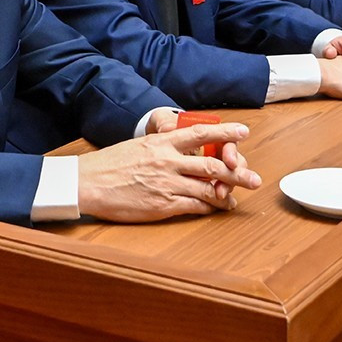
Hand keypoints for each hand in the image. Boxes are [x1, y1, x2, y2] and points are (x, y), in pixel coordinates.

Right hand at [77, 123, 259, 221]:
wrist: (87, 183)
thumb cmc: (109, 164)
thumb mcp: (138, 146)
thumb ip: (163, 148)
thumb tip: (184, 151)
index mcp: (161, 143)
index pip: (200, 133)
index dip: (225, 132)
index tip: (243, 132)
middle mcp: (168, 161)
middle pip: (213, 165)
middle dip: (237, 172)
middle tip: (254, 178)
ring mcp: (166, 184)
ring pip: (208, 189)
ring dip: (226, 194)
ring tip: (236, 199)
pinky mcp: (162, 205)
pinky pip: (194, 207)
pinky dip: (208, 208)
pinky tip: (215, 209)